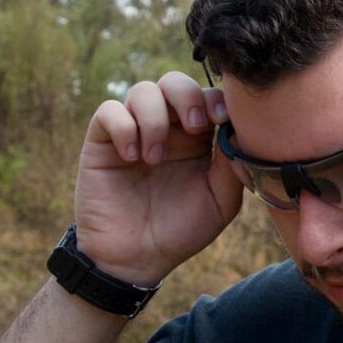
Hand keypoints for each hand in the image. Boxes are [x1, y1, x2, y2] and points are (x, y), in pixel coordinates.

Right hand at [73, 71, 243, 285]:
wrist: (136, 260)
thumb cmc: (181, 231)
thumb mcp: (219, 202)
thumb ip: (231, 166)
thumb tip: (240, 130)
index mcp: (197, 138)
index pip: (207, 97)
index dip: (216, 99)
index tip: (223, 118)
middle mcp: (166, 128)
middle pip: (175, 82)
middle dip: (187, 96)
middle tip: (195, 127)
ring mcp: (133, 131)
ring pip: (143, 90)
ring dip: (154, 118)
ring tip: (155, 158)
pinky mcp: (102, 142)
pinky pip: (109, 111)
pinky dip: (123, 126)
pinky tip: (132, 157)